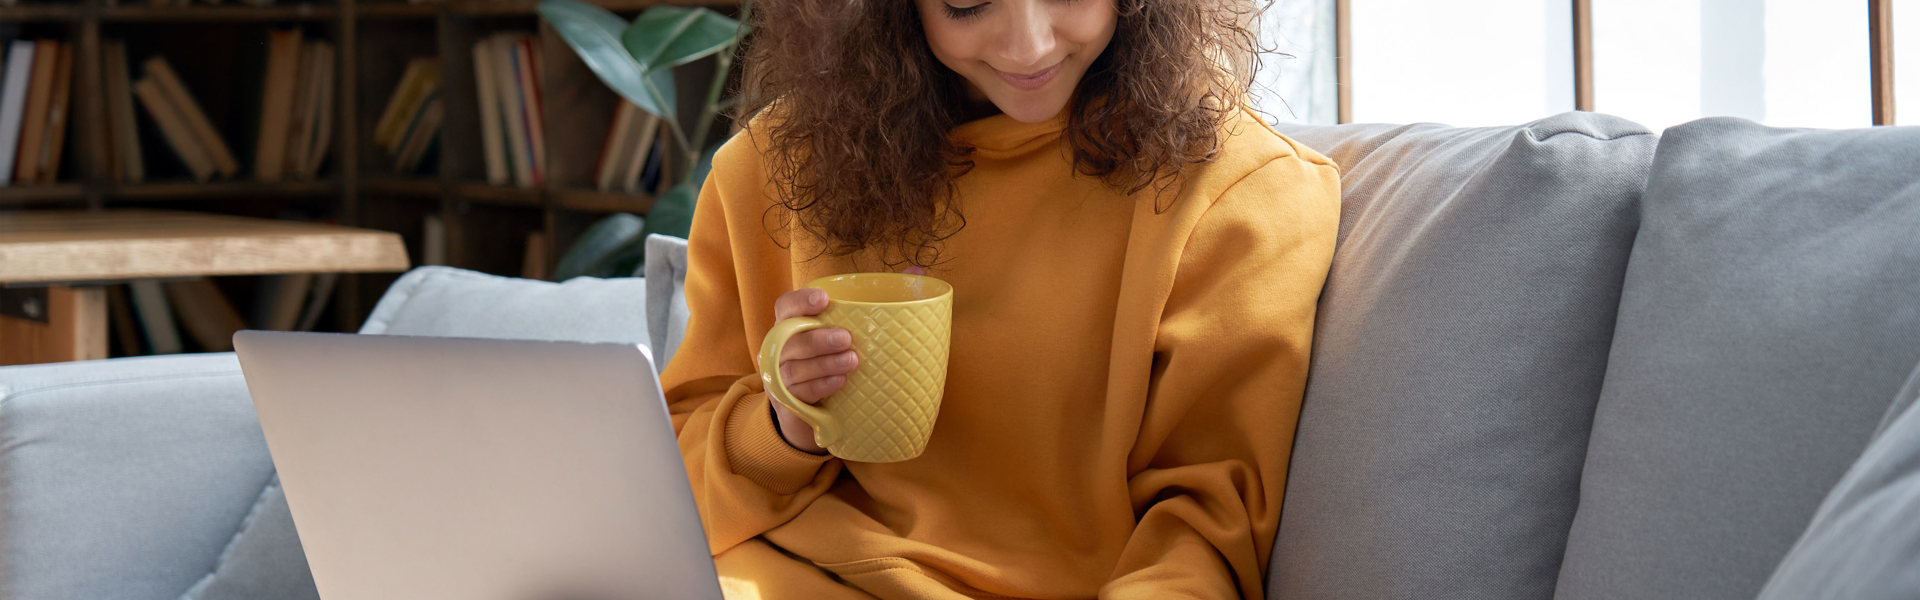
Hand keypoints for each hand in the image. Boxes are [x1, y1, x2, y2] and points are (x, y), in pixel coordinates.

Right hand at [764, 266, 924, 453]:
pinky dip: (820, 387)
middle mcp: (782, 347)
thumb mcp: (854, 327)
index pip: (786, 305)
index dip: (801, 300)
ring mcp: (782, 375)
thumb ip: (881, 297)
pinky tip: (840, 383)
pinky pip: (799, 393)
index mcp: (794, 323)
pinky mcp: (789, 401)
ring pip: (795, 368)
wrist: (822, 407)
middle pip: (791, 338)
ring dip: (824, 364)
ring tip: (852, 362)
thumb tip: (917, 270)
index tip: (824, 299)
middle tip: (847, 338)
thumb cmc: (839, 354)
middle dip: (818, 338)